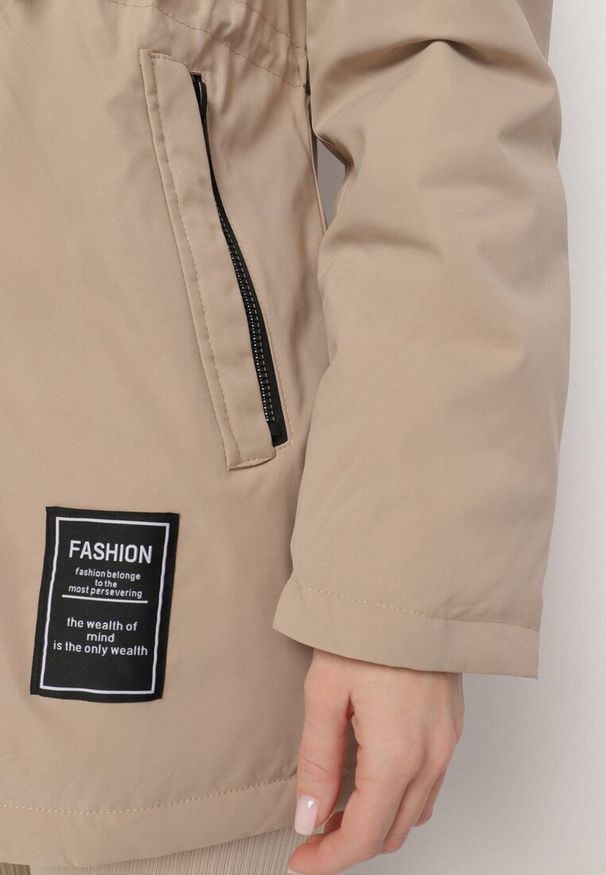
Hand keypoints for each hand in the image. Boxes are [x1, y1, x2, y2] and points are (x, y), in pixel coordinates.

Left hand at [286, 649, 463, 873]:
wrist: (412, 589)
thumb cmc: (367, 630)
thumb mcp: (325, 693)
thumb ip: (316, 761)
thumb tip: (307, 817)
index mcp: (396, 756)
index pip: (363, 836)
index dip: (328, 859)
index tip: (301, 860)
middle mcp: (431, 757)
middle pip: (391, 832)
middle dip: (349, 843)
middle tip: (311, 833)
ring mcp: (447, 743)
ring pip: (414, 812)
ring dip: (376, 823)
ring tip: (335, 807)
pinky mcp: (451, 727)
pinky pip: (429, 785)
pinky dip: (398, 799)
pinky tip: (370, 781)